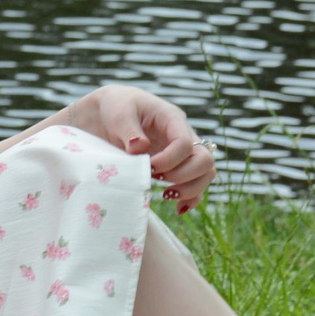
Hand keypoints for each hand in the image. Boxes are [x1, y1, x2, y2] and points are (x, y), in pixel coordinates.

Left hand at [76, 85, 215, 212]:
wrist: (107, 114)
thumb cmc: (115, 108)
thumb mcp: (118, 113)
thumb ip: (129, 131)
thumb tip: (140, 149)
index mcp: (172, 118)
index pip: (185, 143)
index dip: (169, 160)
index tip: (148, 167)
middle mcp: (184, 135)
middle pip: (205, 160)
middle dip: (182, 175)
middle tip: (155, 178)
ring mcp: (183, 152)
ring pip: (206, 174)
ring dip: (190, 189)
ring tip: (165, 194)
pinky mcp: (177, 166)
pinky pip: (197, 184)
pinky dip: (191, 198)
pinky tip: (177, 207)